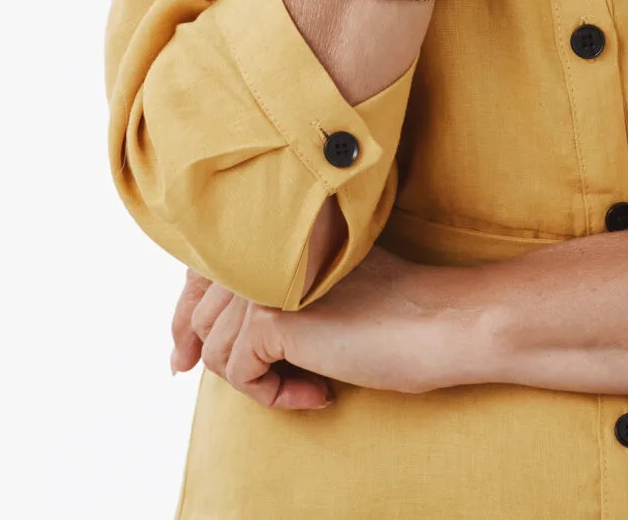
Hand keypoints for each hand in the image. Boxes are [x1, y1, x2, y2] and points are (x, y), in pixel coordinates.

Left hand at [169, 249, 487, 408]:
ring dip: (260, 382)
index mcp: (270, 231)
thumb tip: (207, 334)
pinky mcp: (269, 319)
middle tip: (264, 385)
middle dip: (214, 359)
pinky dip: (274, 396)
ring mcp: (260, 282)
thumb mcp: (321, 290)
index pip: (198, 275)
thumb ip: (273, 290)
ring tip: (312, 386)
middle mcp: (257, 249)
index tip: (185, 358)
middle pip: (198, 316)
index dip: (187, 320)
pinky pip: (240, 373)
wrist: (442, 320)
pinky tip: (320, 394)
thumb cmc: (397, 309)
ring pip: (218, 350)